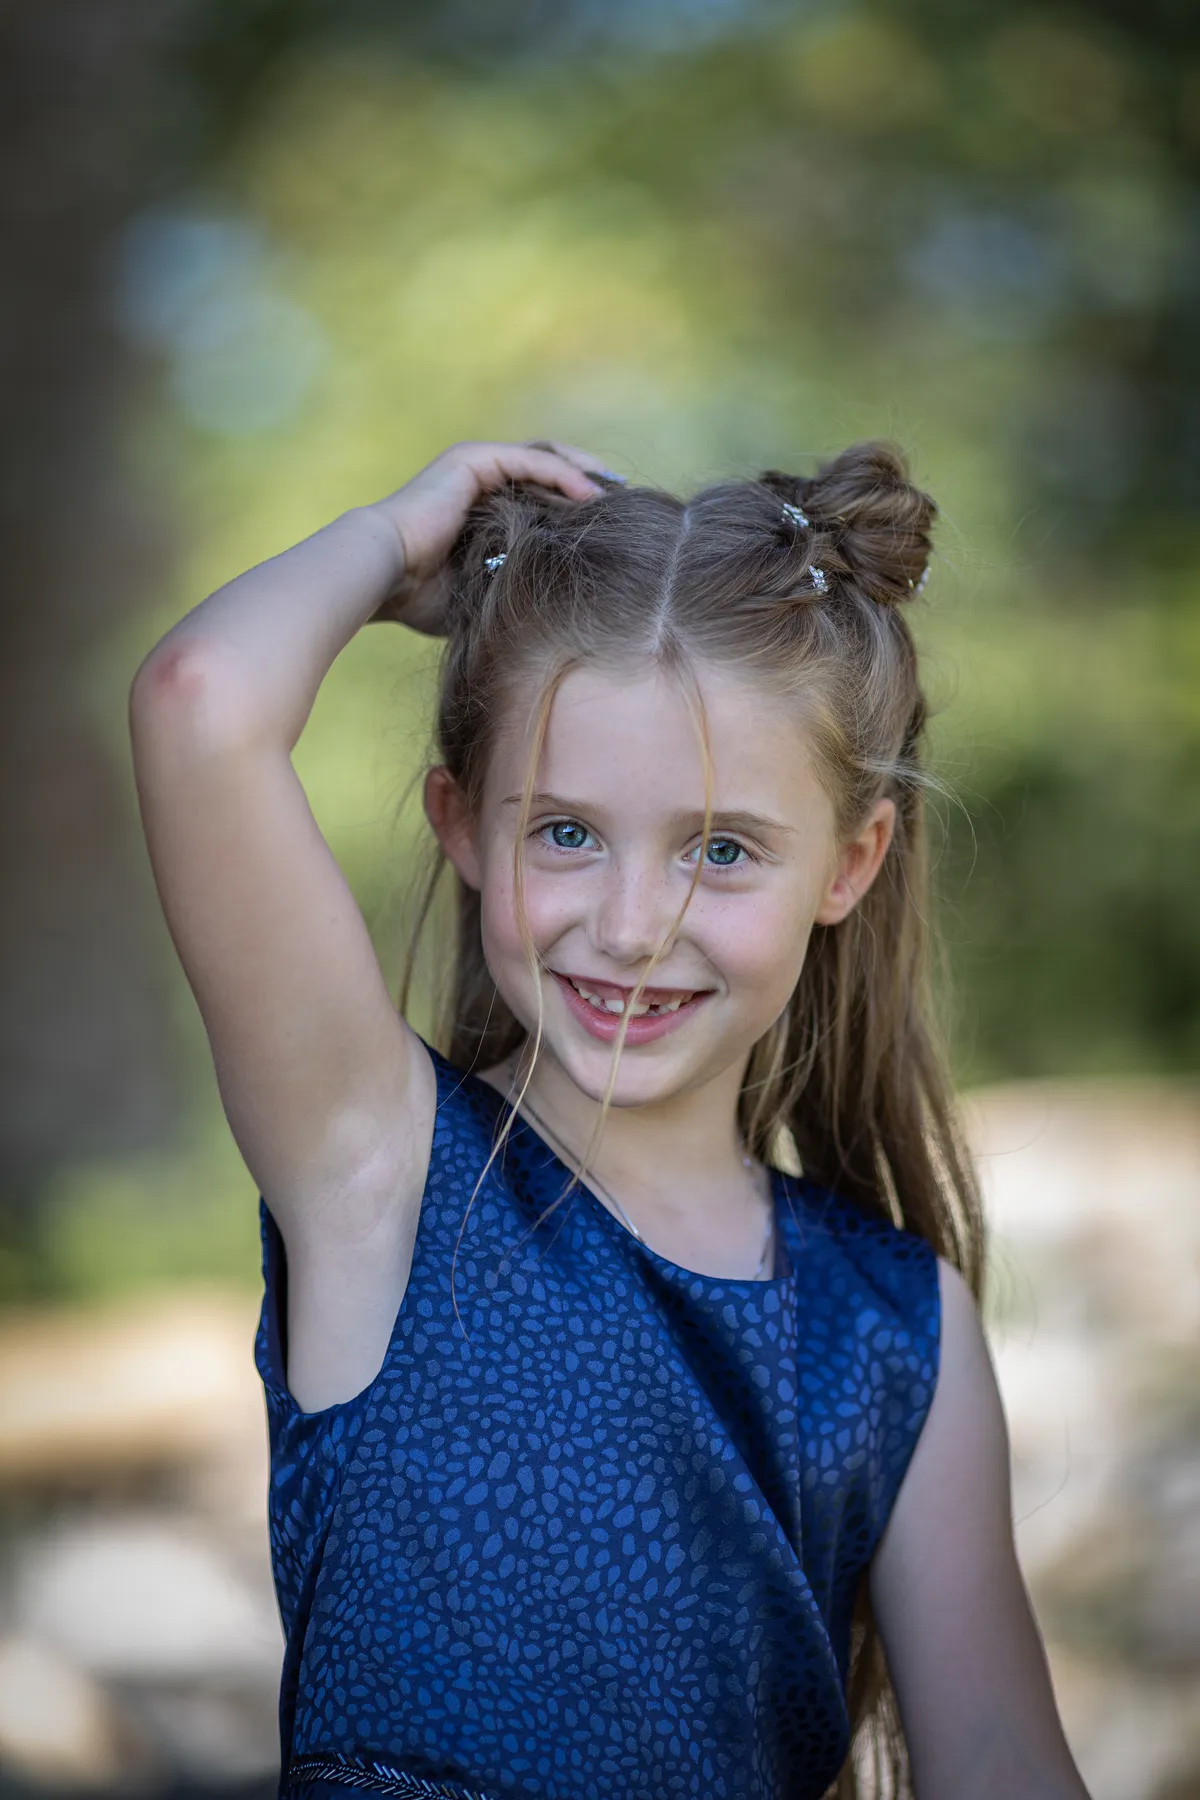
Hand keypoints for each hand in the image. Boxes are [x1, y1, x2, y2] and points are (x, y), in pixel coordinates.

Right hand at [362, 439, 611, 634]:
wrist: (384, 576)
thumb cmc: (421, 597)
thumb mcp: (481, 592)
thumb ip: (511, 589)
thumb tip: (550, 615)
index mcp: (479, 506)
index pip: (539, 494)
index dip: (574, 506)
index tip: (610, 527)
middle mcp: (478, 478)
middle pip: (548, 468)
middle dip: (588, 483)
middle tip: (624, 505)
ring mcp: (476, 464)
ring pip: (545, 457)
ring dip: (585, 473)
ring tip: (616, 496)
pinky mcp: (474, 460)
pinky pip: (532, 460)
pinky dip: (565, 474)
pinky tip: (591, 495)